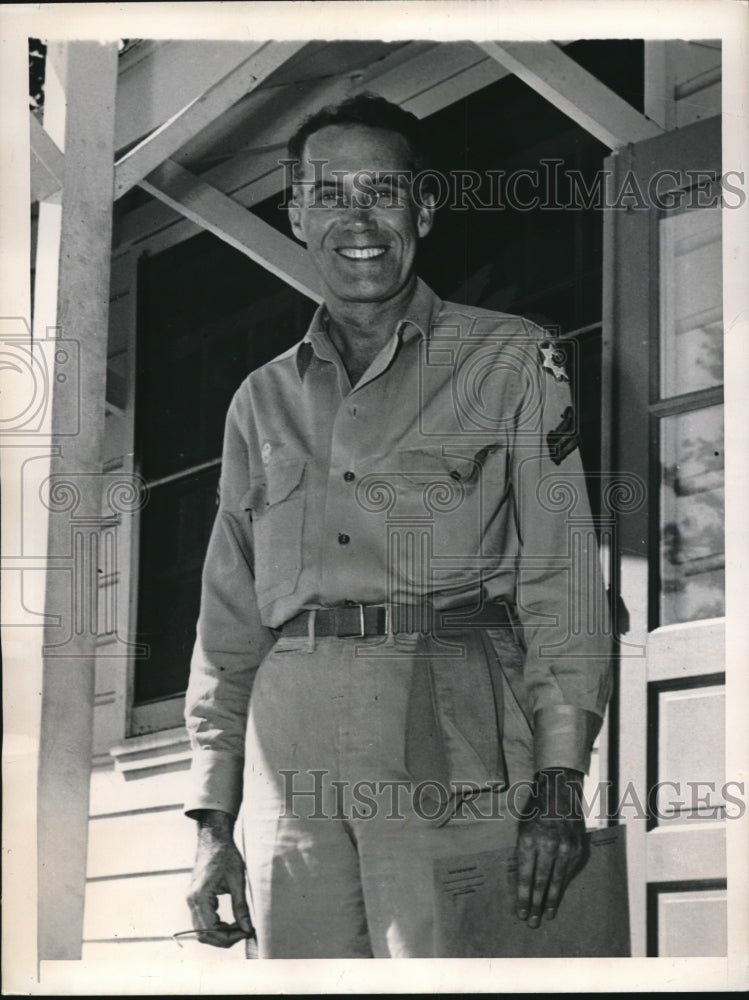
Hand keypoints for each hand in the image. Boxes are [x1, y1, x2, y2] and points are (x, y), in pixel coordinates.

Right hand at [186, 809, 253, 947]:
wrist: (214, 838)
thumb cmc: (226, 854)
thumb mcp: (237, 881)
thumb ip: (241, 907)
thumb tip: (248, 929)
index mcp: (200, 896)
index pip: (211, 930)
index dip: (229, 937)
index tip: (246, 933)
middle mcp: (191, 900)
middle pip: (203, 935)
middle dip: (224, 938)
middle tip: (244, 932)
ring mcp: (191, 899)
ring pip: (202, 930)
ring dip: (220, 933)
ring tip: (239, 926)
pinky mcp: (195, 898)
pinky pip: (202, 921)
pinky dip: (215, 926)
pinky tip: (230, 921)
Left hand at [515, 768, 587, 928]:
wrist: (559, 793)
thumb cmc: (535, 812)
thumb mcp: (522, 829)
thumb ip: (522, 854)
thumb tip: (522, 881)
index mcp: (529, 840)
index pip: (525, 877)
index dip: (523, 898)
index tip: (521, 913)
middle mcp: (548, 846)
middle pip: (541, 883)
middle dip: (536, 905)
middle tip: (532, 923)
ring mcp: (565, 848)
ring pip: (557, 881)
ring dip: (551, 901)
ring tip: (546, 916)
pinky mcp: (577, 850)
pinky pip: (568, 873)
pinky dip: (562, 885)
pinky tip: (557, 896)